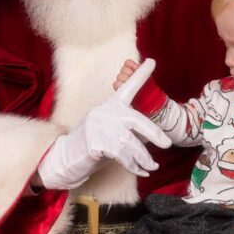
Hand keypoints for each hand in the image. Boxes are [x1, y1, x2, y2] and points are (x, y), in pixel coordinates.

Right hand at [38, 59, 170, 189]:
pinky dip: (134, 166)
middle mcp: (105, 111)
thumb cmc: (94, 144)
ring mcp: (99, 126)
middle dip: (154, 133)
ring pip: (130, 143)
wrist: (66, 156)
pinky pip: (121, 155)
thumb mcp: (111, 131)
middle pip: (136, 120)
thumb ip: (126, 128)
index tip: (152, 62)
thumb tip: (154, 138)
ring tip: (152, 167)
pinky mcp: (95, 142)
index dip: (140, 75)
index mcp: (111, 105)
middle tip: (167, 144)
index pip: (128, 88)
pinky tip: (141, 171)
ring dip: (144, 158)